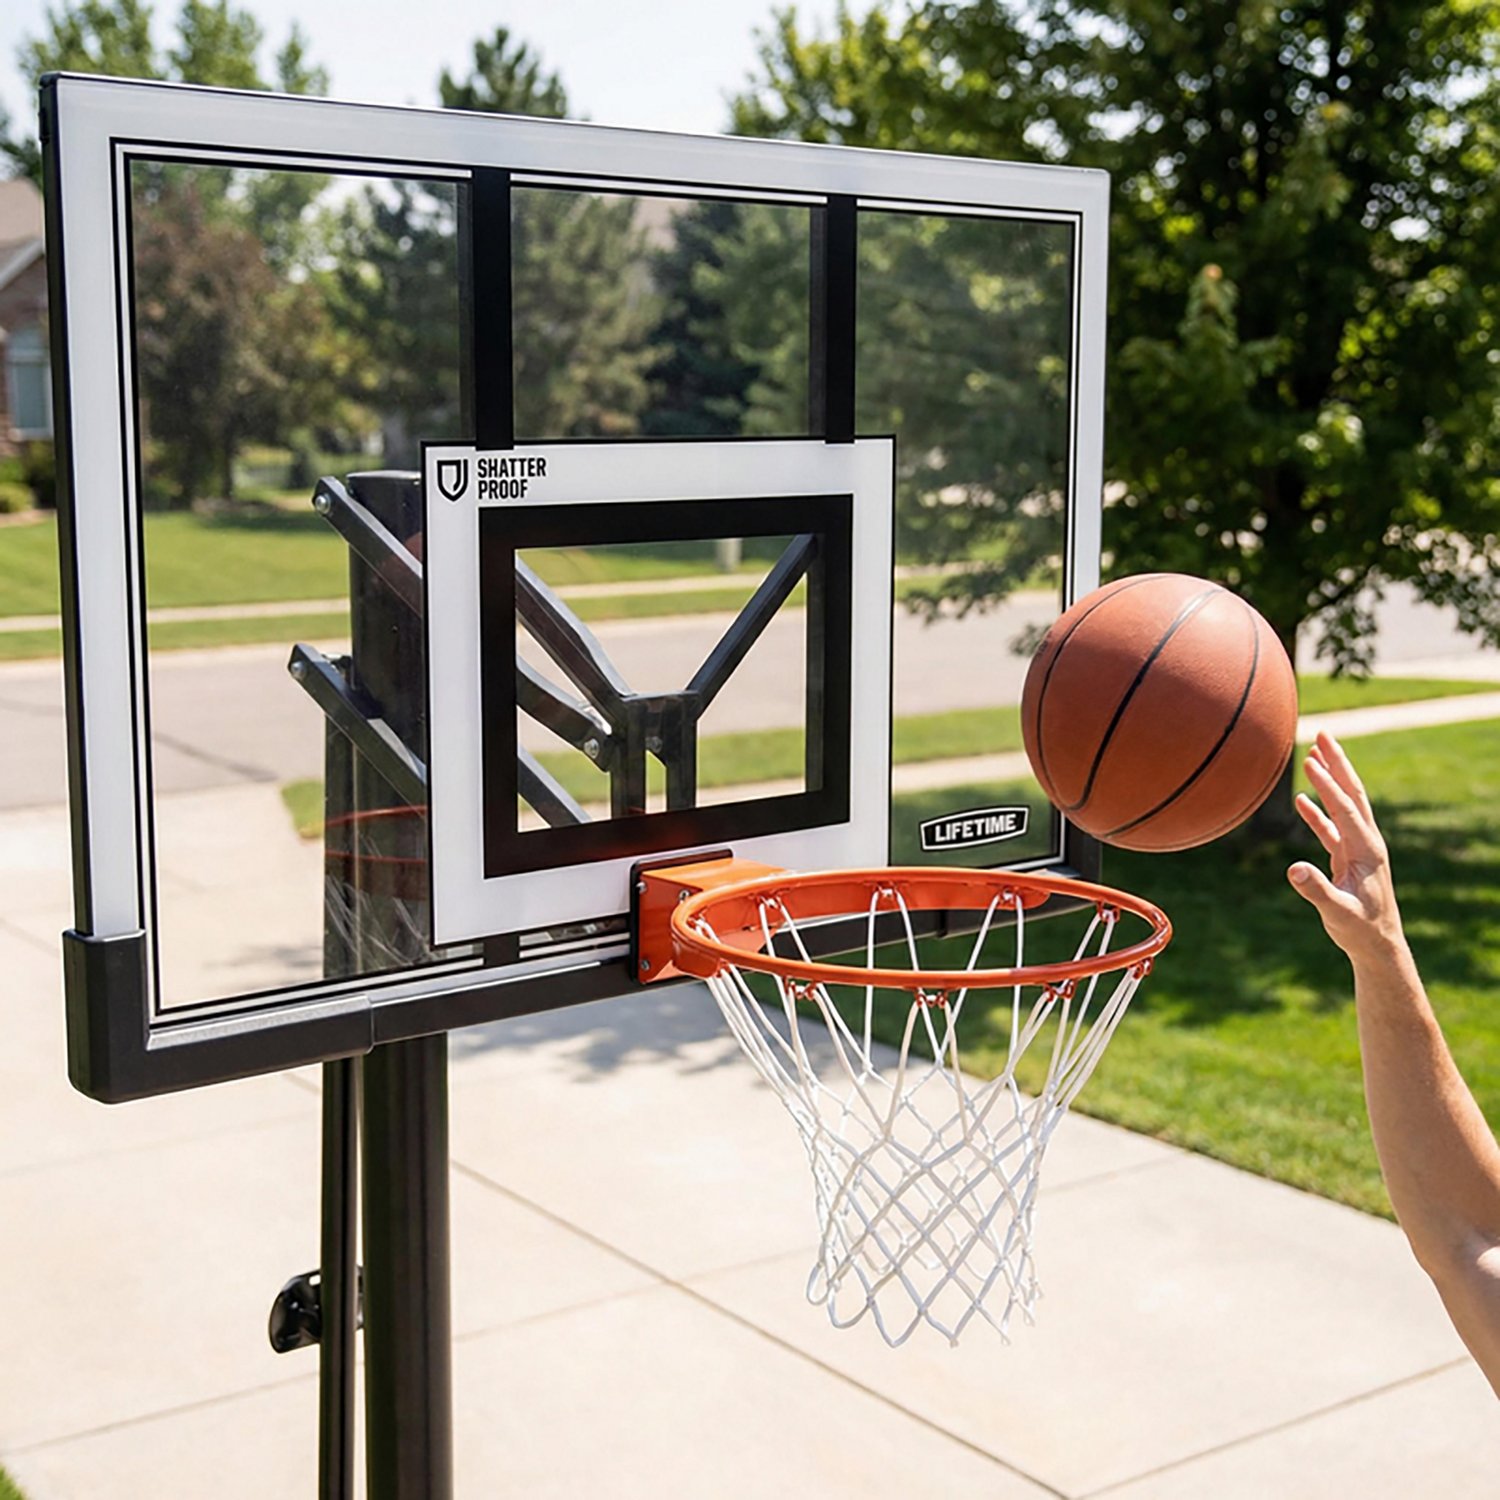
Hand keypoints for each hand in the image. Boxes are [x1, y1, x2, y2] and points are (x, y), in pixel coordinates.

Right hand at [1286, 732, 1407, 966]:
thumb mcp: (1338, 913)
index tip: (1310, 760)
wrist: (1378, 945)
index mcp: (1367, 851)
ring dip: (1331, 779)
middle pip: (1353, 794)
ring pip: (1345, 805)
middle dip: (1338, 764)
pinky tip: (1303, 799)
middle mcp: (1367, 843)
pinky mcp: (1349, 858)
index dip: (1328, 785)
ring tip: (1315, 754)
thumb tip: (1294, 870)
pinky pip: (1332, 827)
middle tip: (1323, 735)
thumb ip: (1317, 891)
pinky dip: (1319, 810)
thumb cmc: (1360, 930)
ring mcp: (1359, 849)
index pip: (1346, 809)